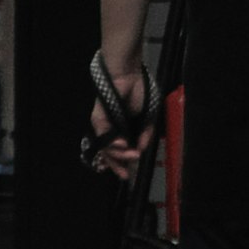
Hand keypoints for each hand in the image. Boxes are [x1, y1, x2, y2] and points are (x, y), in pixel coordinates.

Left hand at [87, 57, 148, 178]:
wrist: (129, 74)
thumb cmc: (139, 89)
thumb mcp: (149, 116)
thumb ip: (145, 134)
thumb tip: (141, 150)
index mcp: (124, 127)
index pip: (121, 150)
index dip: (123, 163)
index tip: (130, 173)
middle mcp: (112, 128)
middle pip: (110, 153)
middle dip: (117, 165)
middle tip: (125, 174)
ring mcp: (105, 124)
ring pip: (106, 147)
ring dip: (118, 155)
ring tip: (131, 156)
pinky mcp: (99, 118)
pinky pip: (103, 136)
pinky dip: (111, 143)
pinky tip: (123, 146)